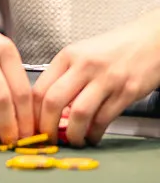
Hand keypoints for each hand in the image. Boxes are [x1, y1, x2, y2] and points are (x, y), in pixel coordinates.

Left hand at [33, 14, 159, 146]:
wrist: (150, 41)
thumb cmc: (112, 49)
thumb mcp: (82, 54)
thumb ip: (65, 77)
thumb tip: (50, 109)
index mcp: (67, 56)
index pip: (40, 88)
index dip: (33, 113)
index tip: (33, 126)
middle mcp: (84, 66)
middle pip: (54, 101)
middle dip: (47, 126)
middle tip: (49, 139)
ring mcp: (106, 79)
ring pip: (80, 113)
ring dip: (73, 134)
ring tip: (73, 141)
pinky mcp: (127, 92)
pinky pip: (104, 118)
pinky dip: (95, 132)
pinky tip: (92, 136)